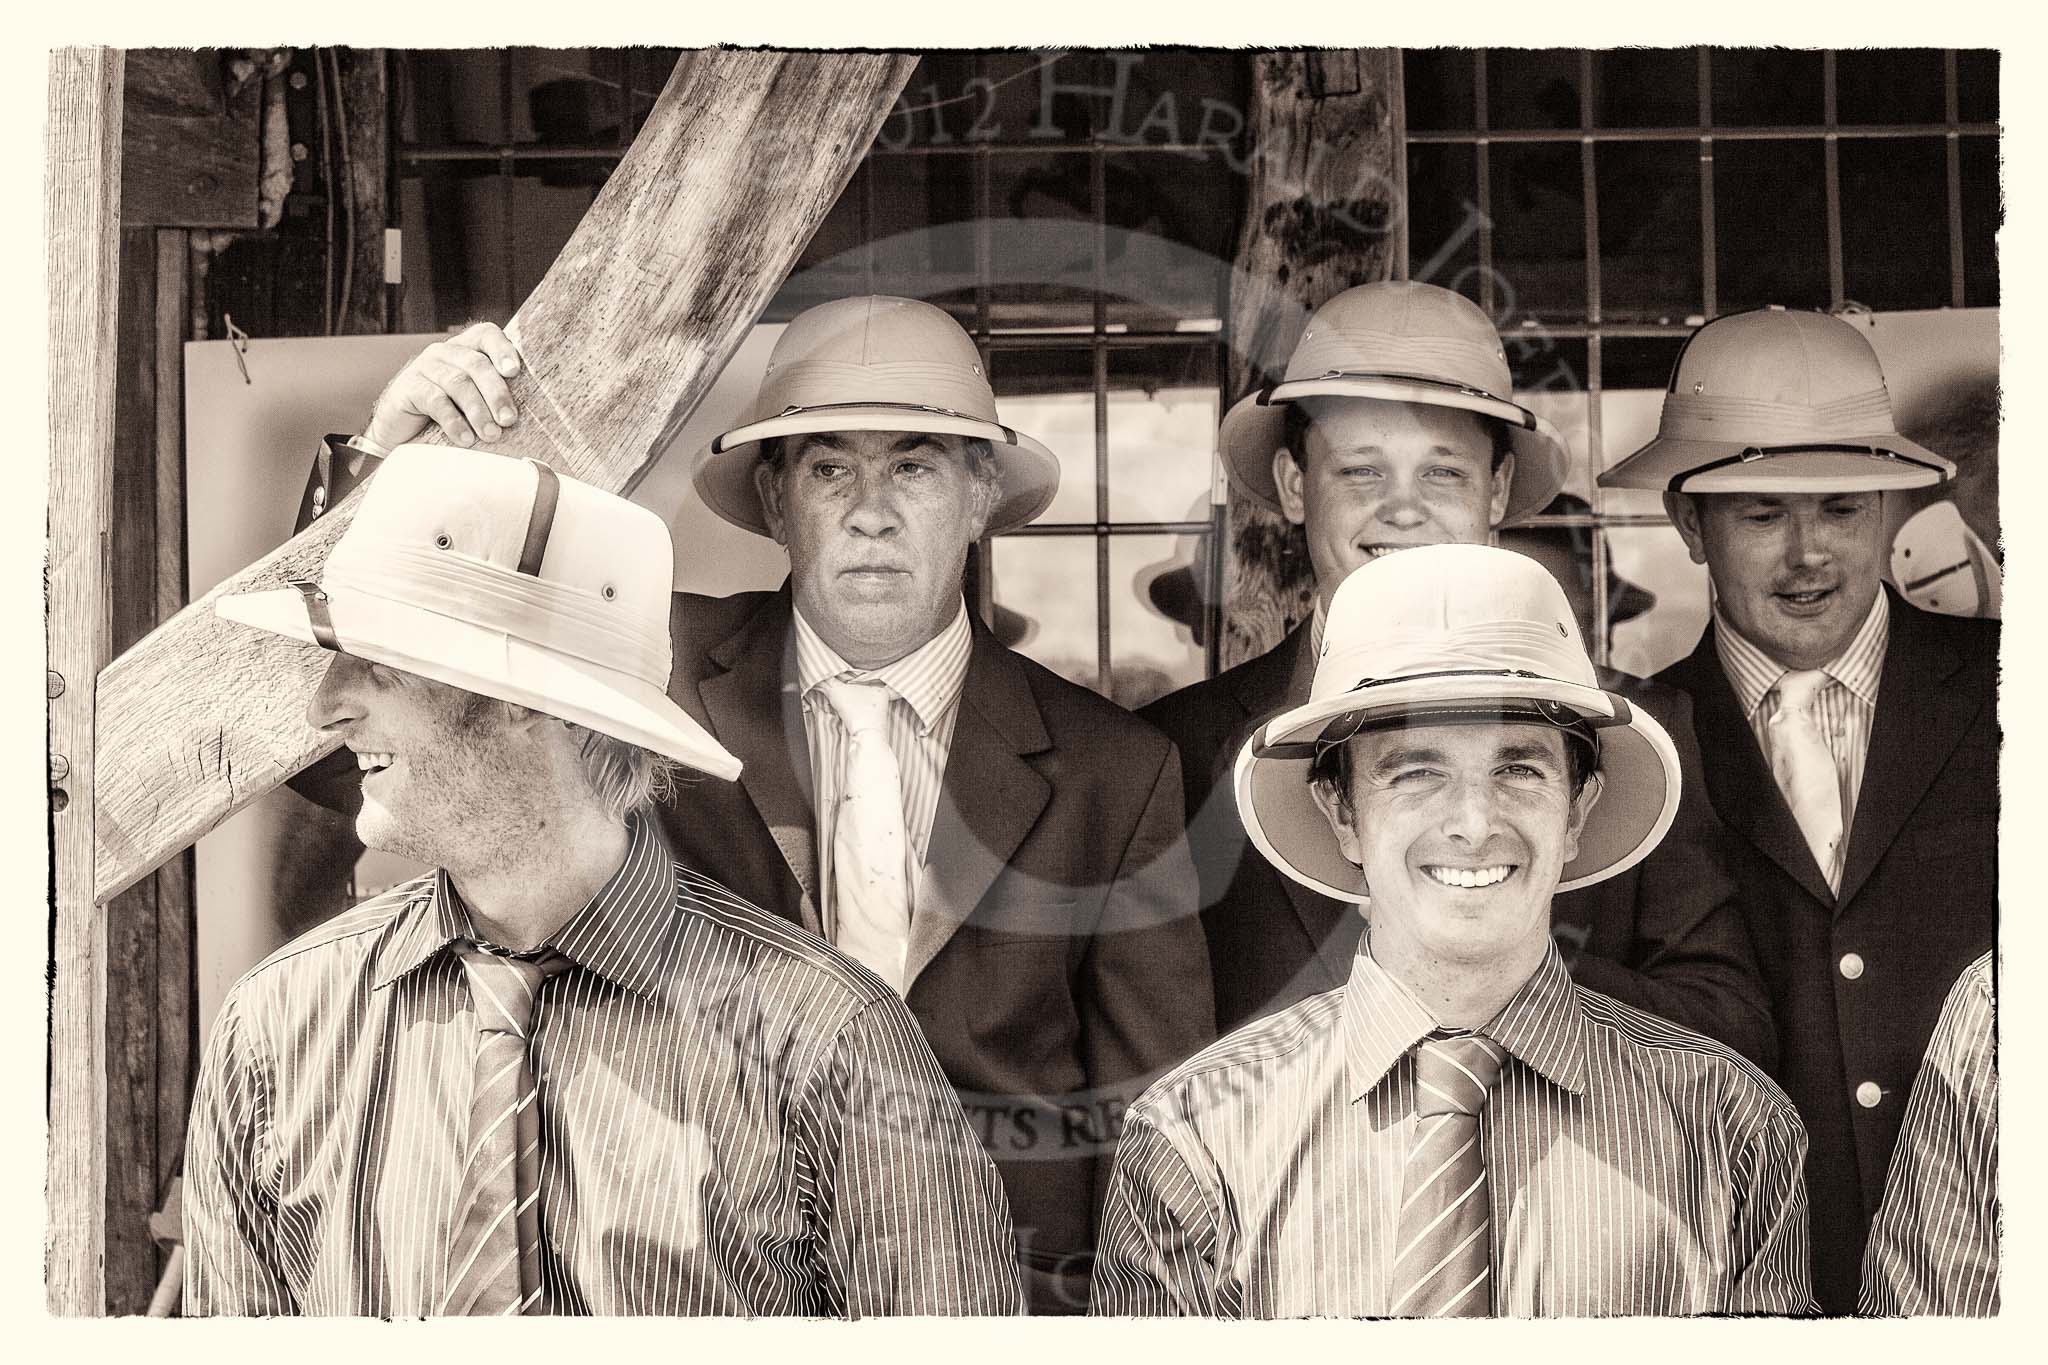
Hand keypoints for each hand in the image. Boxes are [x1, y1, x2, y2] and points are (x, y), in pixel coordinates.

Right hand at [363, 321, 523, 449]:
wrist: (403, 433)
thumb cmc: (450, 417)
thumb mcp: (476, 402)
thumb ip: (497, 396)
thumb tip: (538, 413)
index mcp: (466, 349)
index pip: (486, 334)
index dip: (502, 349)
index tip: (514, 372)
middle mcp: (444, 352)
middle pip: (476, 364)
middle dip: (496, 393)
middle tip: (509, 420)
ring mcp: (424, 367)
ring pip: (458, 383)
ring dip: (479, 411)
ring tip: (491, 435)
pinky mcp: (408, 387)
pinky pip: (435, 401)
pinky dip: (454, 422)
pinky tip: (465, 439)